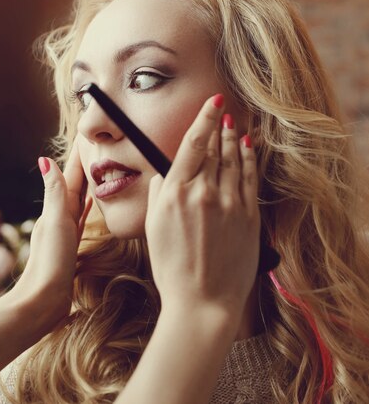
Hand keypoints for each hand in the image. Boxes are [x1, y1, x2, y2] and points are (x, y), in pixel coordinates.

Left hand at [11, 138, 91, 327]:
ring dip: (87, 183)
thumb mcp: (55, 222)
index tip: (87, 137)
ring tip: (98, 168)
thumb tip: (44, 159)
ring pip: (79, 199)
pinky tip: (91, 202)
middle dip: (84, 166)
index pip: (71, 175)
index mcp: (57, 208)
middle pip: (75, 184)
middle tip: (96, 146)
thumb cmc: (50, 261)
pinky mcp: (71, 244)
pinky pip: (81, 217)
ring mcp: (66, 230)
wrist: (43, 300)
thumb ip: (54, 192)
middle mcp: (60, 216)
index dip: (78, 157)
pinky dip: (86, 206)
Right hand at [145, 95, 259, 326]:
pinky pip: (250, 178)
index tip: (212, 101)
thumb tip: (164, 174)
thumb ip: (158, 193)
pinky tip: (248, 146)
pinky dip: (249, 159)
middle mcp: (204, 192)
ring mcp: (229, 204)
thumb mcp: (153, 227)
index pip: (194, 144)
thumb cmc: (172, 267)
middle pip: (215, 148)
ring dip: (233, 138)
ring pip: (234, 159)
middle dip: (218, 125)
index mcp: (177, 193)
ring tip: (233, 123)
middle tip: (222, 108)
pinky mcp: (248, 216)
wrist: (202, 301)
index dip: (205, 118)